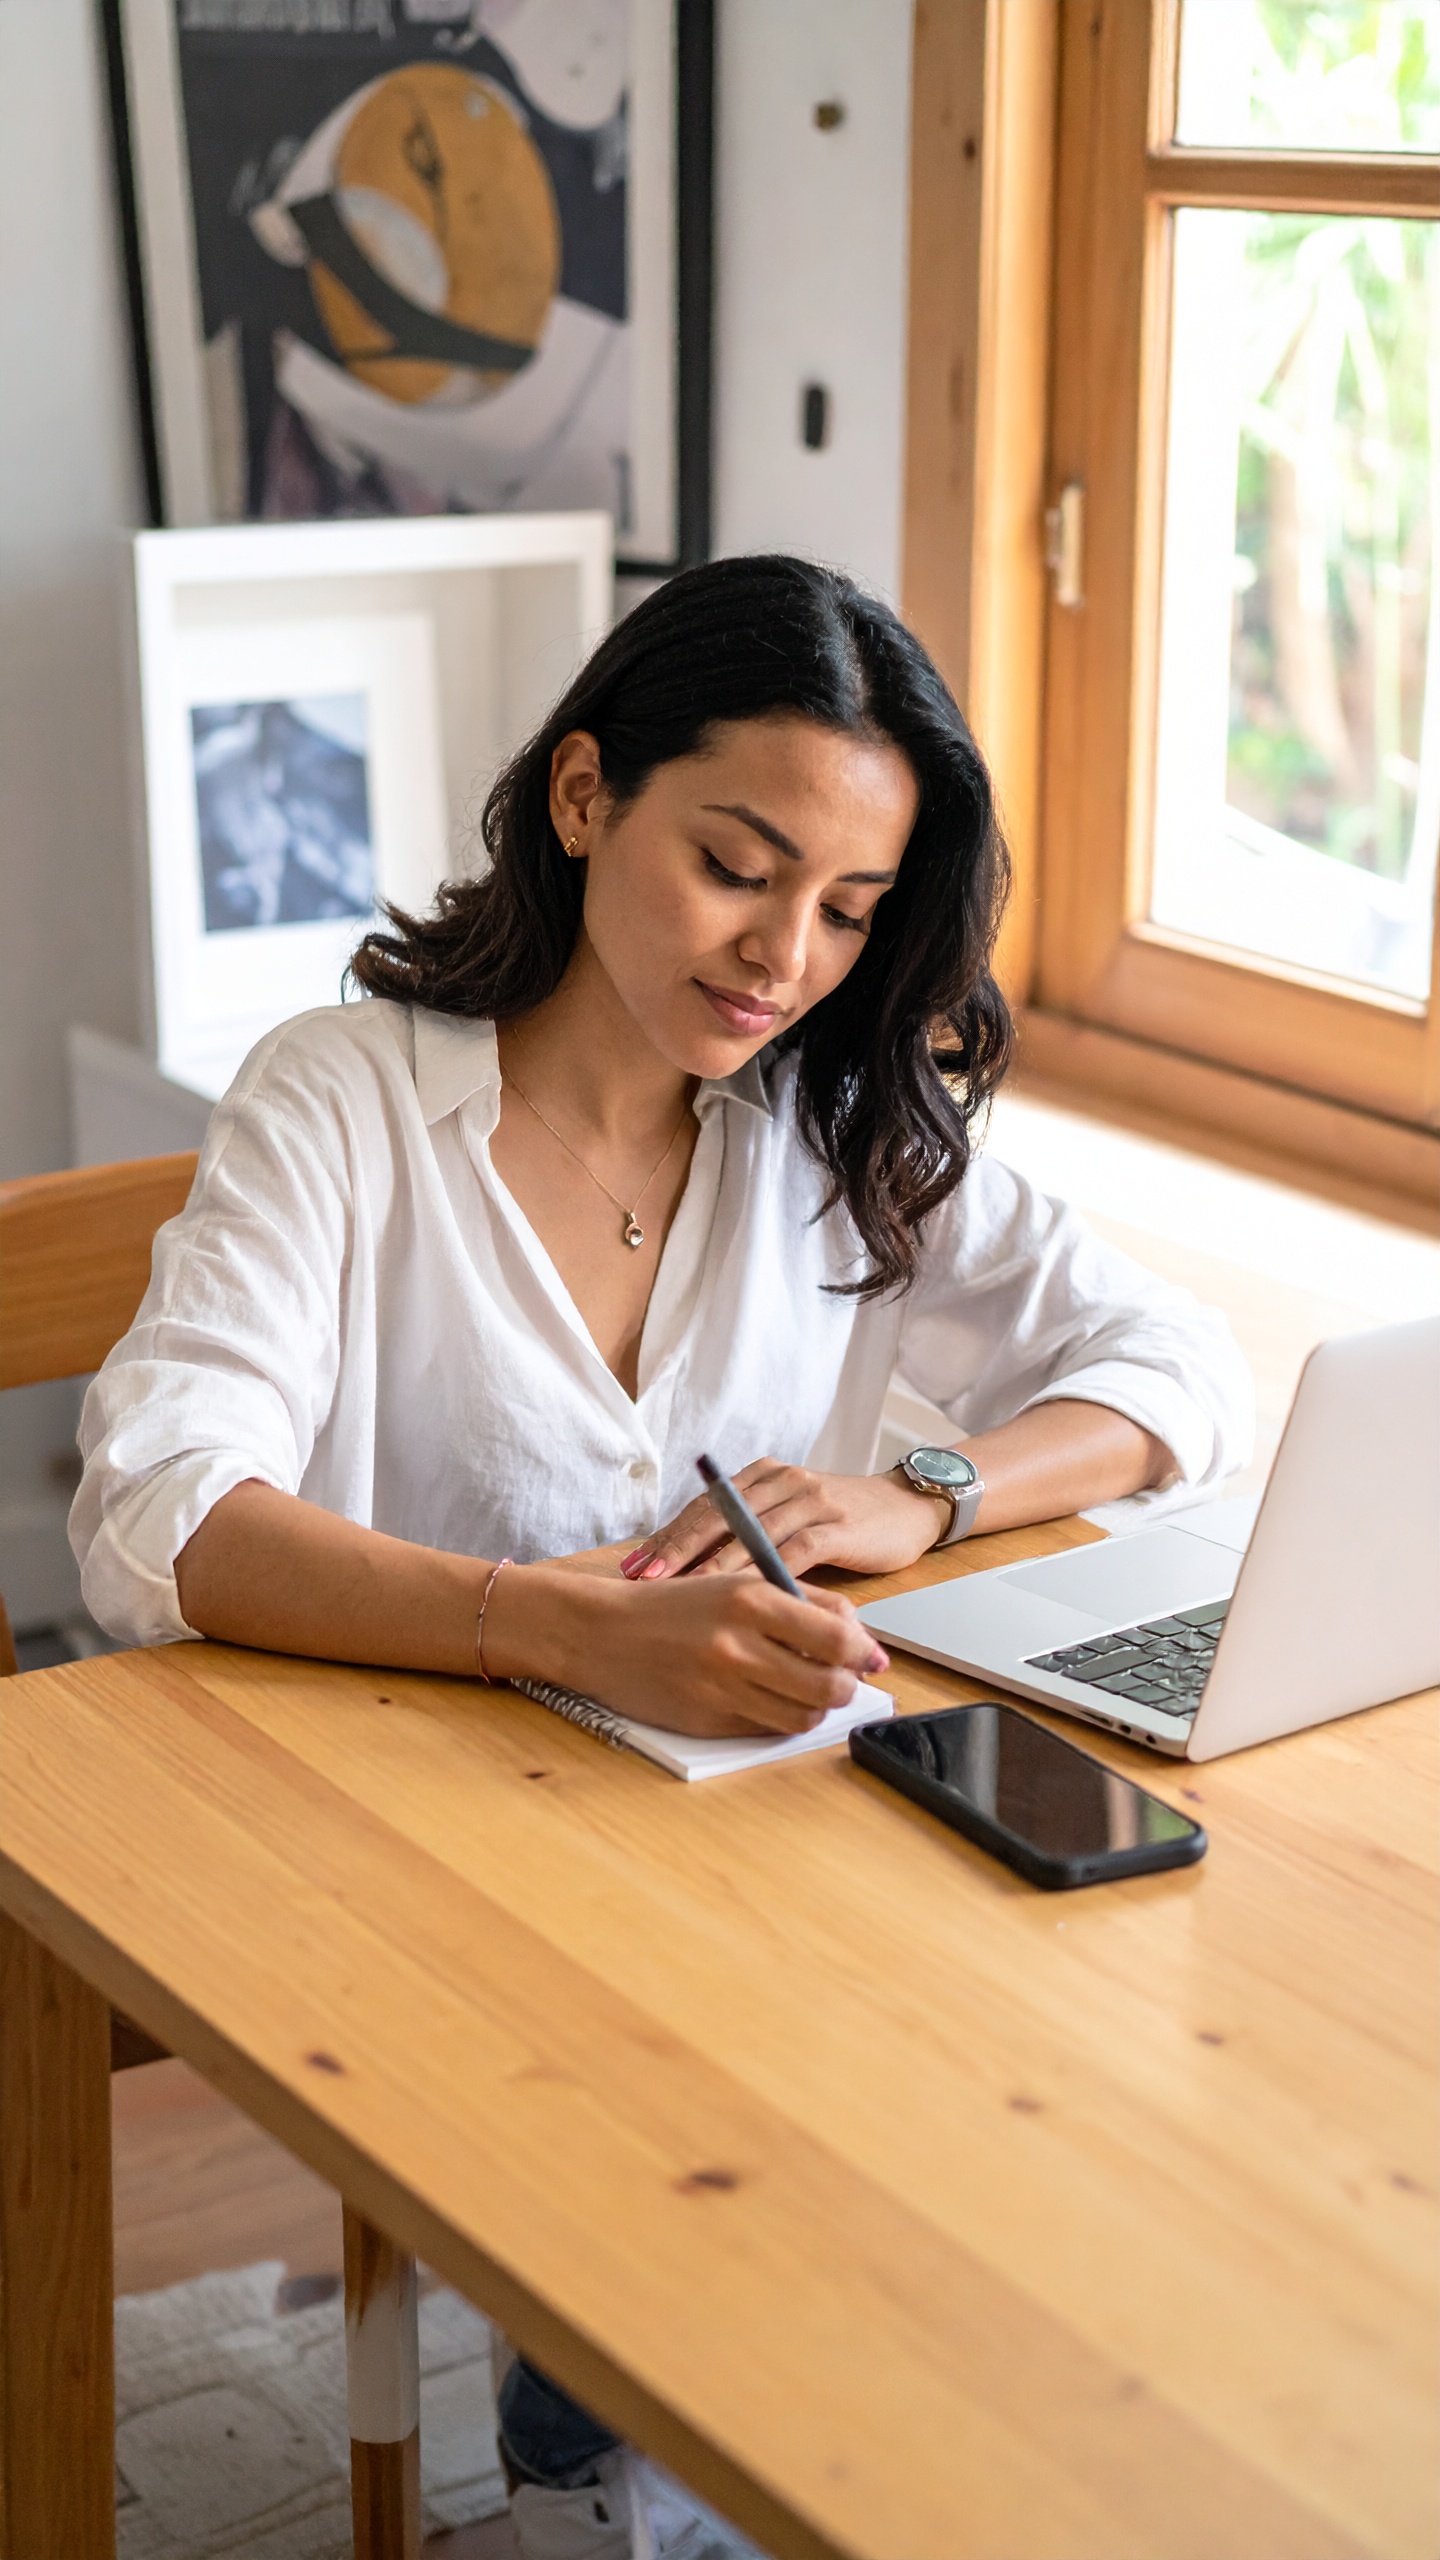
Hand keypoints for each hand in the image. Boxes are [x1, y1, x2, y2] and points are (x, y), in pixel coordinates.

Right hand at [484, 1563, 889, 1738]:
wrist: (599, 1634)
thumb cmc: (671, 1606)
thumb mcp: (734, 1584)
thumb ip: (799, 1602)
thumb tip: (858, 1637)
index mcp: (749, 1599)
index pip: (836, 1637)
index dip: (864, 1652)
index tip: (869, 1656)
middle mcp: (738, 1646)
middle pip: (829, 1685)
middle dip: (847, 1687)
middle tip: (843, 1679)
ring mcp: (722, 1689)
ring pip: (804, 1716)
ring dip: (817, 1708)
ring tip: (806, 1690)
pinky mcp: (708, 1721)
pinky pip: (767, 1730)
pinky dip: (780, 1719)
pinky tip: (770, 1700)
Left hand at [619, 1459, 951, 1584]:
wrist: (907, 1509)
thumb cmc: (841, 1521)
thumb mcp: (789, 1519)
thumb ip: (748, 1535)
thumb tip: (690, 1572)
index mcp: (763, 1476)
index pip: (704, 1506)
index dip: (668, 1535)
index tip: (633, 1566)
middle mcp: (782, 1481)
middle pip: (718, 1515)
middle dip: (676, 1548)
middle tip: (643, 1577)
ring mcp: (811, 1501)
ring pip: (751, 1533)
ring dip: (713, 1563)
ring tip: (681, 1590)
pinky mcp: (838, 1526)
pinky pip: (793, 1550)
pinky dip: (765, 1572)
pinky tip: (744, 1596)